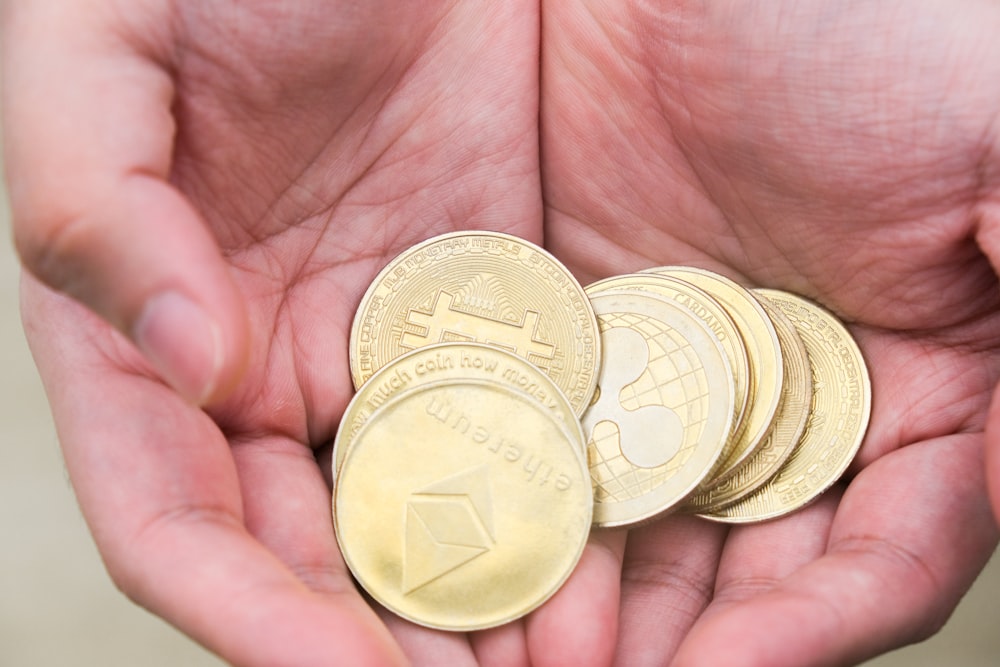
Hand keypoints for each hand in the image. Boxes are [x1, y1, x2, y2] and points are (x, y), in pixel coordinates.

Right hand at [4, 2, 620, 664]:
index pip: (177, 521)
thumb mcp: (102, 52)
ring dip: (473, 608)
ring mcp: (383, 345)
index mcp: (145, 331)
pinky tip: (601, 573)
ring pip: (422, 517)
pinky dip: (549, 509)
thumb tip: (183, 357)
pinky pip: (516, 429)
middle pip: (312, 555)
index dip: (249, 611)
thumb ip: (93, 203)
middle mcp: (261, 367)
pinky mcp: (489, 306)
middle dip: (378, 645)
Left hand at [541, 1, 999, 664]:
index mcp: (924, 386)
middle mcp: (801, 403)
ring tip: (524, 655)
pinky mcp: (587, 332)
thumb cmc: (883, 23)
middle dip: (682, 644)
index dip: (813, 630)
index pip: (879, 557)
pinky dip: (531, 506)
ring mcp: (685, 374)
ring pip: (644, 529)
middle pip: (749, 573)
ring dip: (594, 603)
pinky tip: (491, 550)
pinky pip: (554, 444)